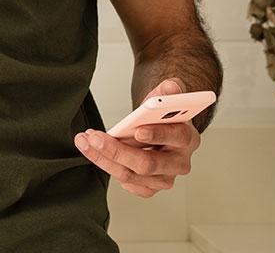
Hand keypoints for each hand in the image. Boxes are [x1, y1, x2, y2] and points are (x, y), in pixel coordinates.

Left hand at [74, 77, 200, 197]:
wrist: (158, 129)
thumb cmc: (162, 115)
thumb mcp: (166, 96)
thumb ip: (170, 90)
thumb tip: (170, 88)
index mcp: (188, 138)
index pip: (177, 137)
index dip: (158, 134)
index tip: (138, 130)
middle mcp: (179, 163)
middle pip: (148, 164)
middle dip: (118, 151)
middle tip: (96, 138)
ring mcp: (164, 179)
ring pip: (131, 175)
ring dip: (105, 159)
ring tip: (86, 141)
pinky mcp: (149, 188)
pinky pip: (126, 183)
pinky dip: (107, 166)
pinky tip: (94, 151)